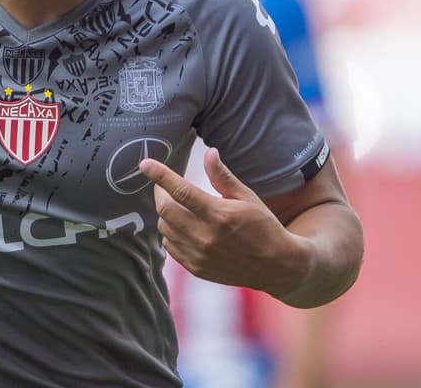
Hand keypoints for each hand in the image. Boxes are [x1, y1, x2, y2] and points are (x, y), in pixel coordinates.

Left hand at [139, 147, 309, 298]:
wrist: (276, 266)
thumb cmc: (264, 226)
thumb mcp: (248, 197)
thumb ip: (223, 176)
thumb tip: (209, 152)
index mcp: (219, 215)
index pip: (181, 191)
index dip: (160, 175)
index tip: (144, 164)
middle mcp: (206, 236)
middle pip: (165, 210)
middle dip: (159, 193)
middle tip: (164, 187)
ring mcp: (199, 255)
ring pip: (164, 228)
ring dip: (166, 214)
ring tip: (179, 207)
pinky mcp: (196, 268)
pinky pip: (170, 246)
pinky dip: (170, 233)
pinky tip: (183, 227)